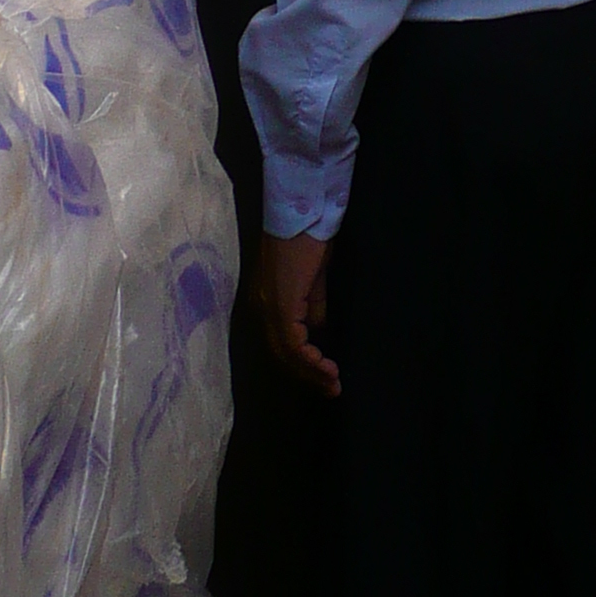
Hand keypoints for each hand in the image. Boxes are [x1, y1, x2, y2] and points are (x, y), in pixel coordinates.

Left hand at [260, 230, 341, 396]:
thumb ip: (312, 304)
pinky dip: (309, 358)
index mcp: (269, 300)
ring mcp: (269, 306)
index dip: (304, 363)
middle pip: (281, 354)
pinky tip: (327, 366)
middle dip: (307, 374)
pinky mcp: (281, 302)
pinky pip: (292, 341)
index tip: (327, 375)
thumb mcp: (313, 276)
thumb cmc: (310, 235)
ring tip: (332, 383)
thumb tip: (317, 331)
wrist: (303, 208)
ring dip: (310, 371)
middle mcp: (263, 308)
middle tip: (332, 388)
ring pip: (285, 352)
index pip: (282, 342)